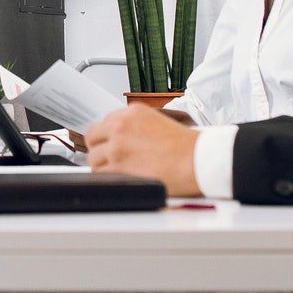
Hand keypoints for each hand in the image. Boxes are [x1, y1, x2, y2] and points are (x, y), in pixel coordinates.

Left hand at [86, 105, 201, 196]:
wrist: (198, 160)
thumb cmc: (188, 146)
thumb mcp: (161, 121)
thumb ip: (137, 126)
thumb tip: (123, 138)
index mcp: (133, 112)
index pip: (104, 123)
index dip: (107, 137)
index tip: (110, 145)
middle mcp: (122, 125)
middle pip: (93, 138)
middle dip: (100, 149)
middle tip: (110, 160)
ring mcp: (117, 146)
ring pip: (93, 158)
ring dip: (104, 166)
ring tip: (121, 172)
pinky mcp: (118, 166)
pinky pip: (100, 173)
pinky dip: (108, 178)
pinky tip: (122, 179)